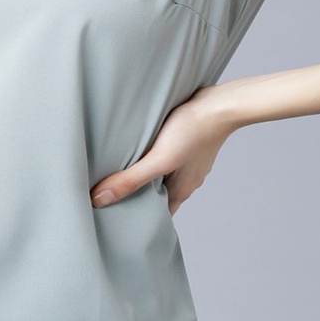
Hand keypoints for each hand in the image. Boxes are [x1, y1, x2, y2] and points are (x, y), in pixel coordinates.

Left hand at [89, 85, 234, 215]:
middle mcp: (186, 179)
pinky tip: (143, 145)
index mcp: (181, 191)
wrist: (220, 103)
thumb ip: (131, 180)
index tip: (117, 216)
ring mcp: (189, 161)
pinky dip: (154, 155)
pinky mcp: (189, 142)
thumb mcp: (158, 159)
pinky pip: (168, 155)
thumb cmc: (193, 131)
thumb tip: (99, 199)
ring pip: (163, 174)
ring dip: (146, 173)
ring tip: (123, 167)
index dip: (139, 218)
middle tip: (113, 193)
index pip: (158, 215)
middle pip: (159, 195)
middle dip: (139, 195)